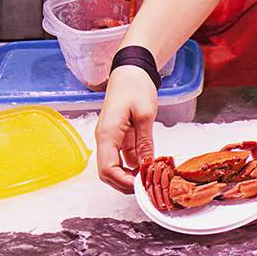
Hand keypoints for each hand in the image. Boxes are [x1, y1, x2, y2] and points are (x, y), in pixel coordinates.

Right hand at [95, 64, 158, 192]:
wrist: (131, 69)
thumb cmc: (135, 86)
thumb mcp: (145, 114)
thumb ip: (144, 141)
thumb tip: (147, 165)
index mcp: (107, 134)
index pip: (108, 169)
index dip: (123, 182)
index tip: (141, 186)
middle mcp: (105, 138)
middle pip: (109, 172)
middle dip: (126, 183)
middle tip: (148, 187)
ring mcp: (111, 138)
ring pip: (116, 166)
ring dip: (131, 175)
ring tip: (151, 178)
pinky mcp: (119, 135)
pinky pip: (124, 156)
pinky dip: (135, 164)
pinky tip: (150, 166)